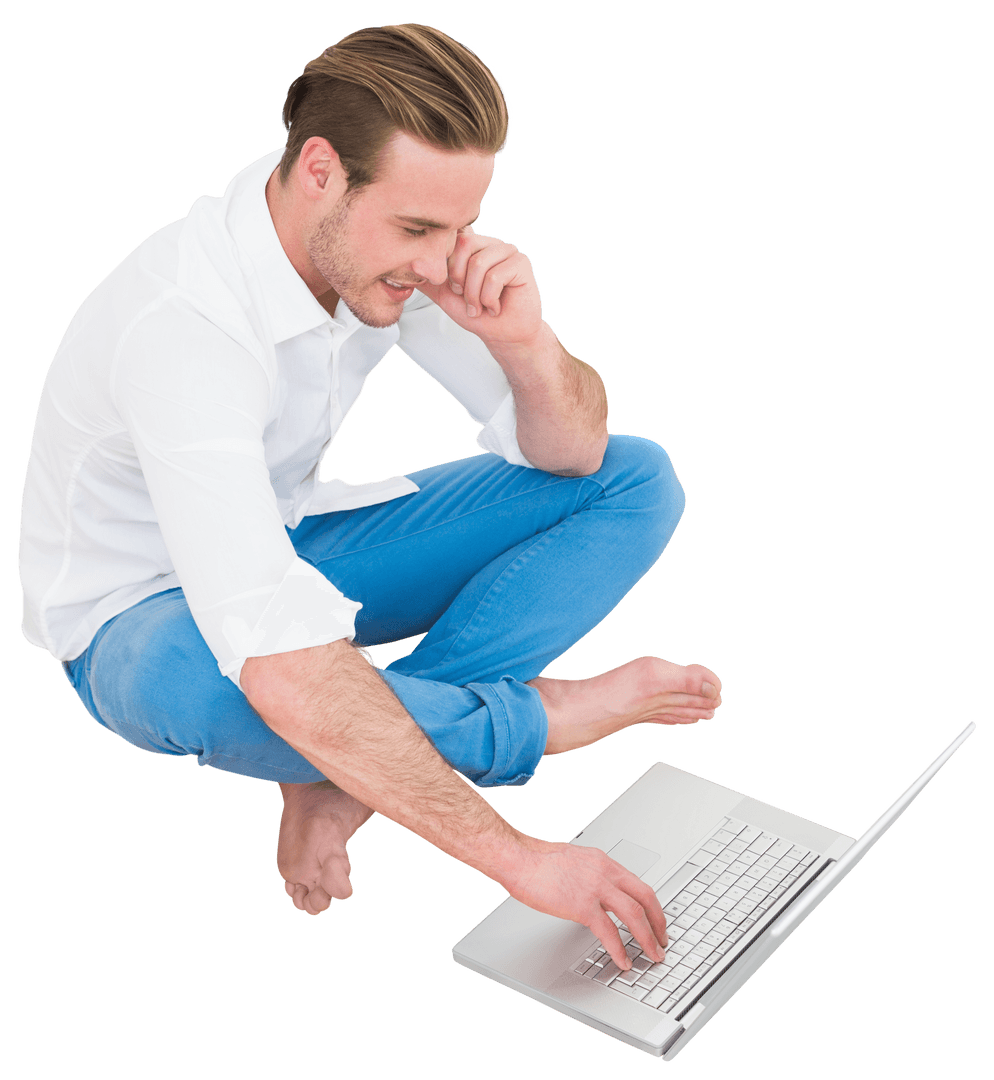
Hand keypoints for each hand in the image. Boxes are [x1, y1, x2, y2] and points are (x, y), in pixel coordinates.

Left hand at [416, 227, 544, 351]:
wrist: (502, 335)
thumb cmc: (478, 314)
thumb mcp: (445, 295)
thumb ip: (427, 279)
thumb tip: (409, 264)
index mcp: (472, 246)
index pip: (451, 239)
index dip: (448, 268)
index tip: (455, 290)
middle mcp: (489, 243)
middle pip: (463, 245)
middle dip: (459, 280)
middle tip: (467, 299)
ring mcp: (507, 251)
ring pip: (478, 264)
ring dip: (475, 295)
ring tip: (481, 307)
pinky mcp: (521, 263)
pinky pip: (495, 277)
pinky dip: (489, 299)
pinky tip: (495, 307)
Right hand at [503, 840, 667, 969]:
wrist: (519, 859)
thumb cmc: (539, 861)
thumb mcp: (576, 862)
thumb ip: (592, 876)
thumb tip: (600, 893)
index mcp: (603, 862)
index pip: (639, 884)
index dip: (652, 906)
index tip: (657, 921)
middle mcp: (604, 872)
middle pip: (646, 897)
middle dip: (659, 923)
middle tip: (663, 941)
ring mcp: (594, 888)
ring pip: (634, 915)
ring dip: (648, 938)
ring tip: (652, 955)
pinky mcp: (581, 905)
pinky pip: (608, 932)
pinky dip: (619, 949)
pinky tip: (622, 960)